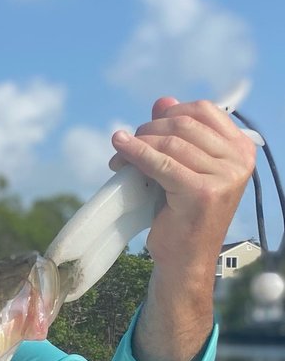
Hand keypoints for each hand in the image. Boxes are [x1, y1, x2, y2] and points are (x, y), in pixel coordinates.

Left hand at [108, 97, 256, 360]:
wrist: (185, 259)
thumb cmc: (182, 213)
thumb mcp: (183, 168)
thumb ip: (177, 134)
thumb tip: (162, 101)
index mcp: (241, 149)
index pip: (204, 110)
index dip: (169, 113)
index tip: (147, 129)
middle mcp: (238, 160)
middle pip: (183, 124)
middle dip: (148, 131)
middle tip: (126, 145)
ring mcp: (223, 176)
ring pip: (169, 142)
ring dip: (137, 145)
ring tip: (119, 158)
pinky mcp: (201, 192)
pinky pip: (160, 163)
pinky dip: (135, 153)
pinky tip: (118, 151)